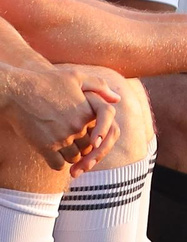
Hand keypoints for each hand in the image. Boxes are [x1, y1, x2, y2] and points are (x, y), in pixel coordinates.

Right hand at [0, 62, 119, 170]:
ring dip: (70, 156)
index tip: (91, 138)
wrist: (15, 90)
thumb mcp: (76, 76)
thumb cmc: (45, 82)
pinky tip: (50, 154)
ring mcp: (62, 138)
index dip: (97, 137)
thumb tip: (117, 99)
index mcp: (88, 112)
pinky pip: (58, 165)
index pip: (103, 133)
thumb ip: (99, 86)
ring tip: (61, 147)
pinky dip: (56, 162)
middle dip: (83, 147)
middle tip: (72, 143)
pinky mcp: (45, 147)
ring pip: (75, 158)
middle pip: (89, 148)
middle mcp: (78, 127)